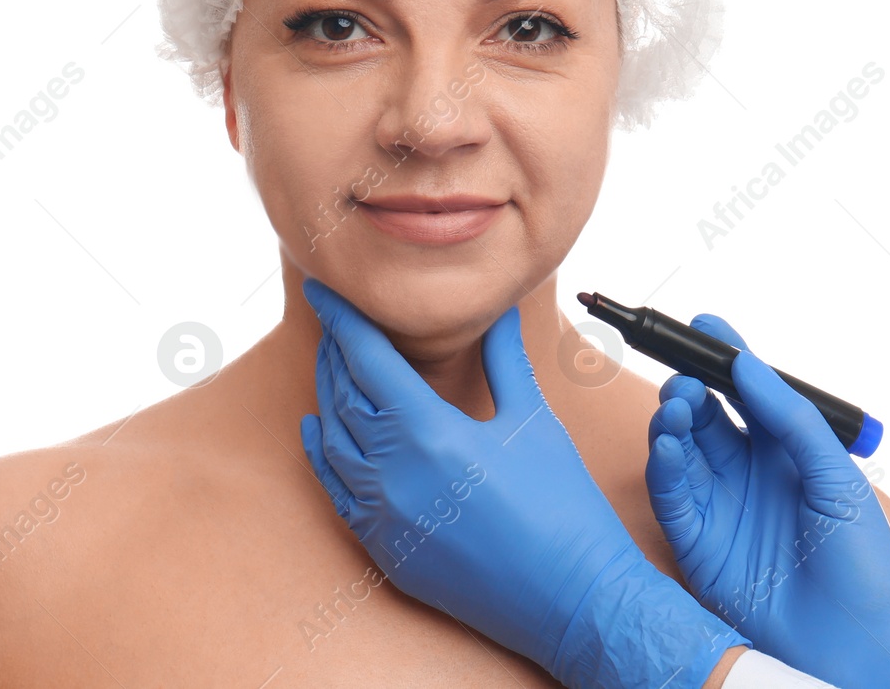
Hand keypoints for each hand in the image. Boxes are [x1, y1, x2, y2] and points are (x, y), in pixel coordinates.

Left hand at [299, 278, 749, 688]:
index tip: (323, 290)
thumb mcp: (532, 421)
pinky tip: (317, 429)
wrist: (572, 598)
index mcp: (431, 433)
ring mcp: (384, 517)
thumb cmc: (562, 508)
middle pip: (344, 395)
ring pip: (334, 440)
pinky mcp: (384, 550)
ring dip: (328, 397)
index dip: (341, 319)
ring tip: (332, 364)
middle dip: (335, 352)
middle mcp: (395, 474)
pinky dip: (322, 454)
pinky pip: (336, 492)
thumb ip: (505, 359)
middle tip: (335, 321)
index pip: (367, 359)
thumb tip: (501, 309)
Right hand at [646, 313, 889, 688]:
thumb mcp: (836, 477)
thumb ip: (791, 418)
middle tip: (684, 373)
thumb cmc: (866, 566)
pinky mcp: (697, 543)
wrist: (860, 647)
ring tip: (676, 406)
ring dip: (672, 420)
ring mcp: (722, 507)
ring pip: (681, 449)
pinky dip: (662, 464)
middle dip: (690, 386)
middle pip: (706, 415)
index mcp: (789, 454)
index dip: (725, 359)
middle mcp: (750, 475)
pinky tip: (666, 445)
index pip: (748, 394)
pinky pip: (671, 494)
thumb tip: (748, 364)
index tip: (704, 326)